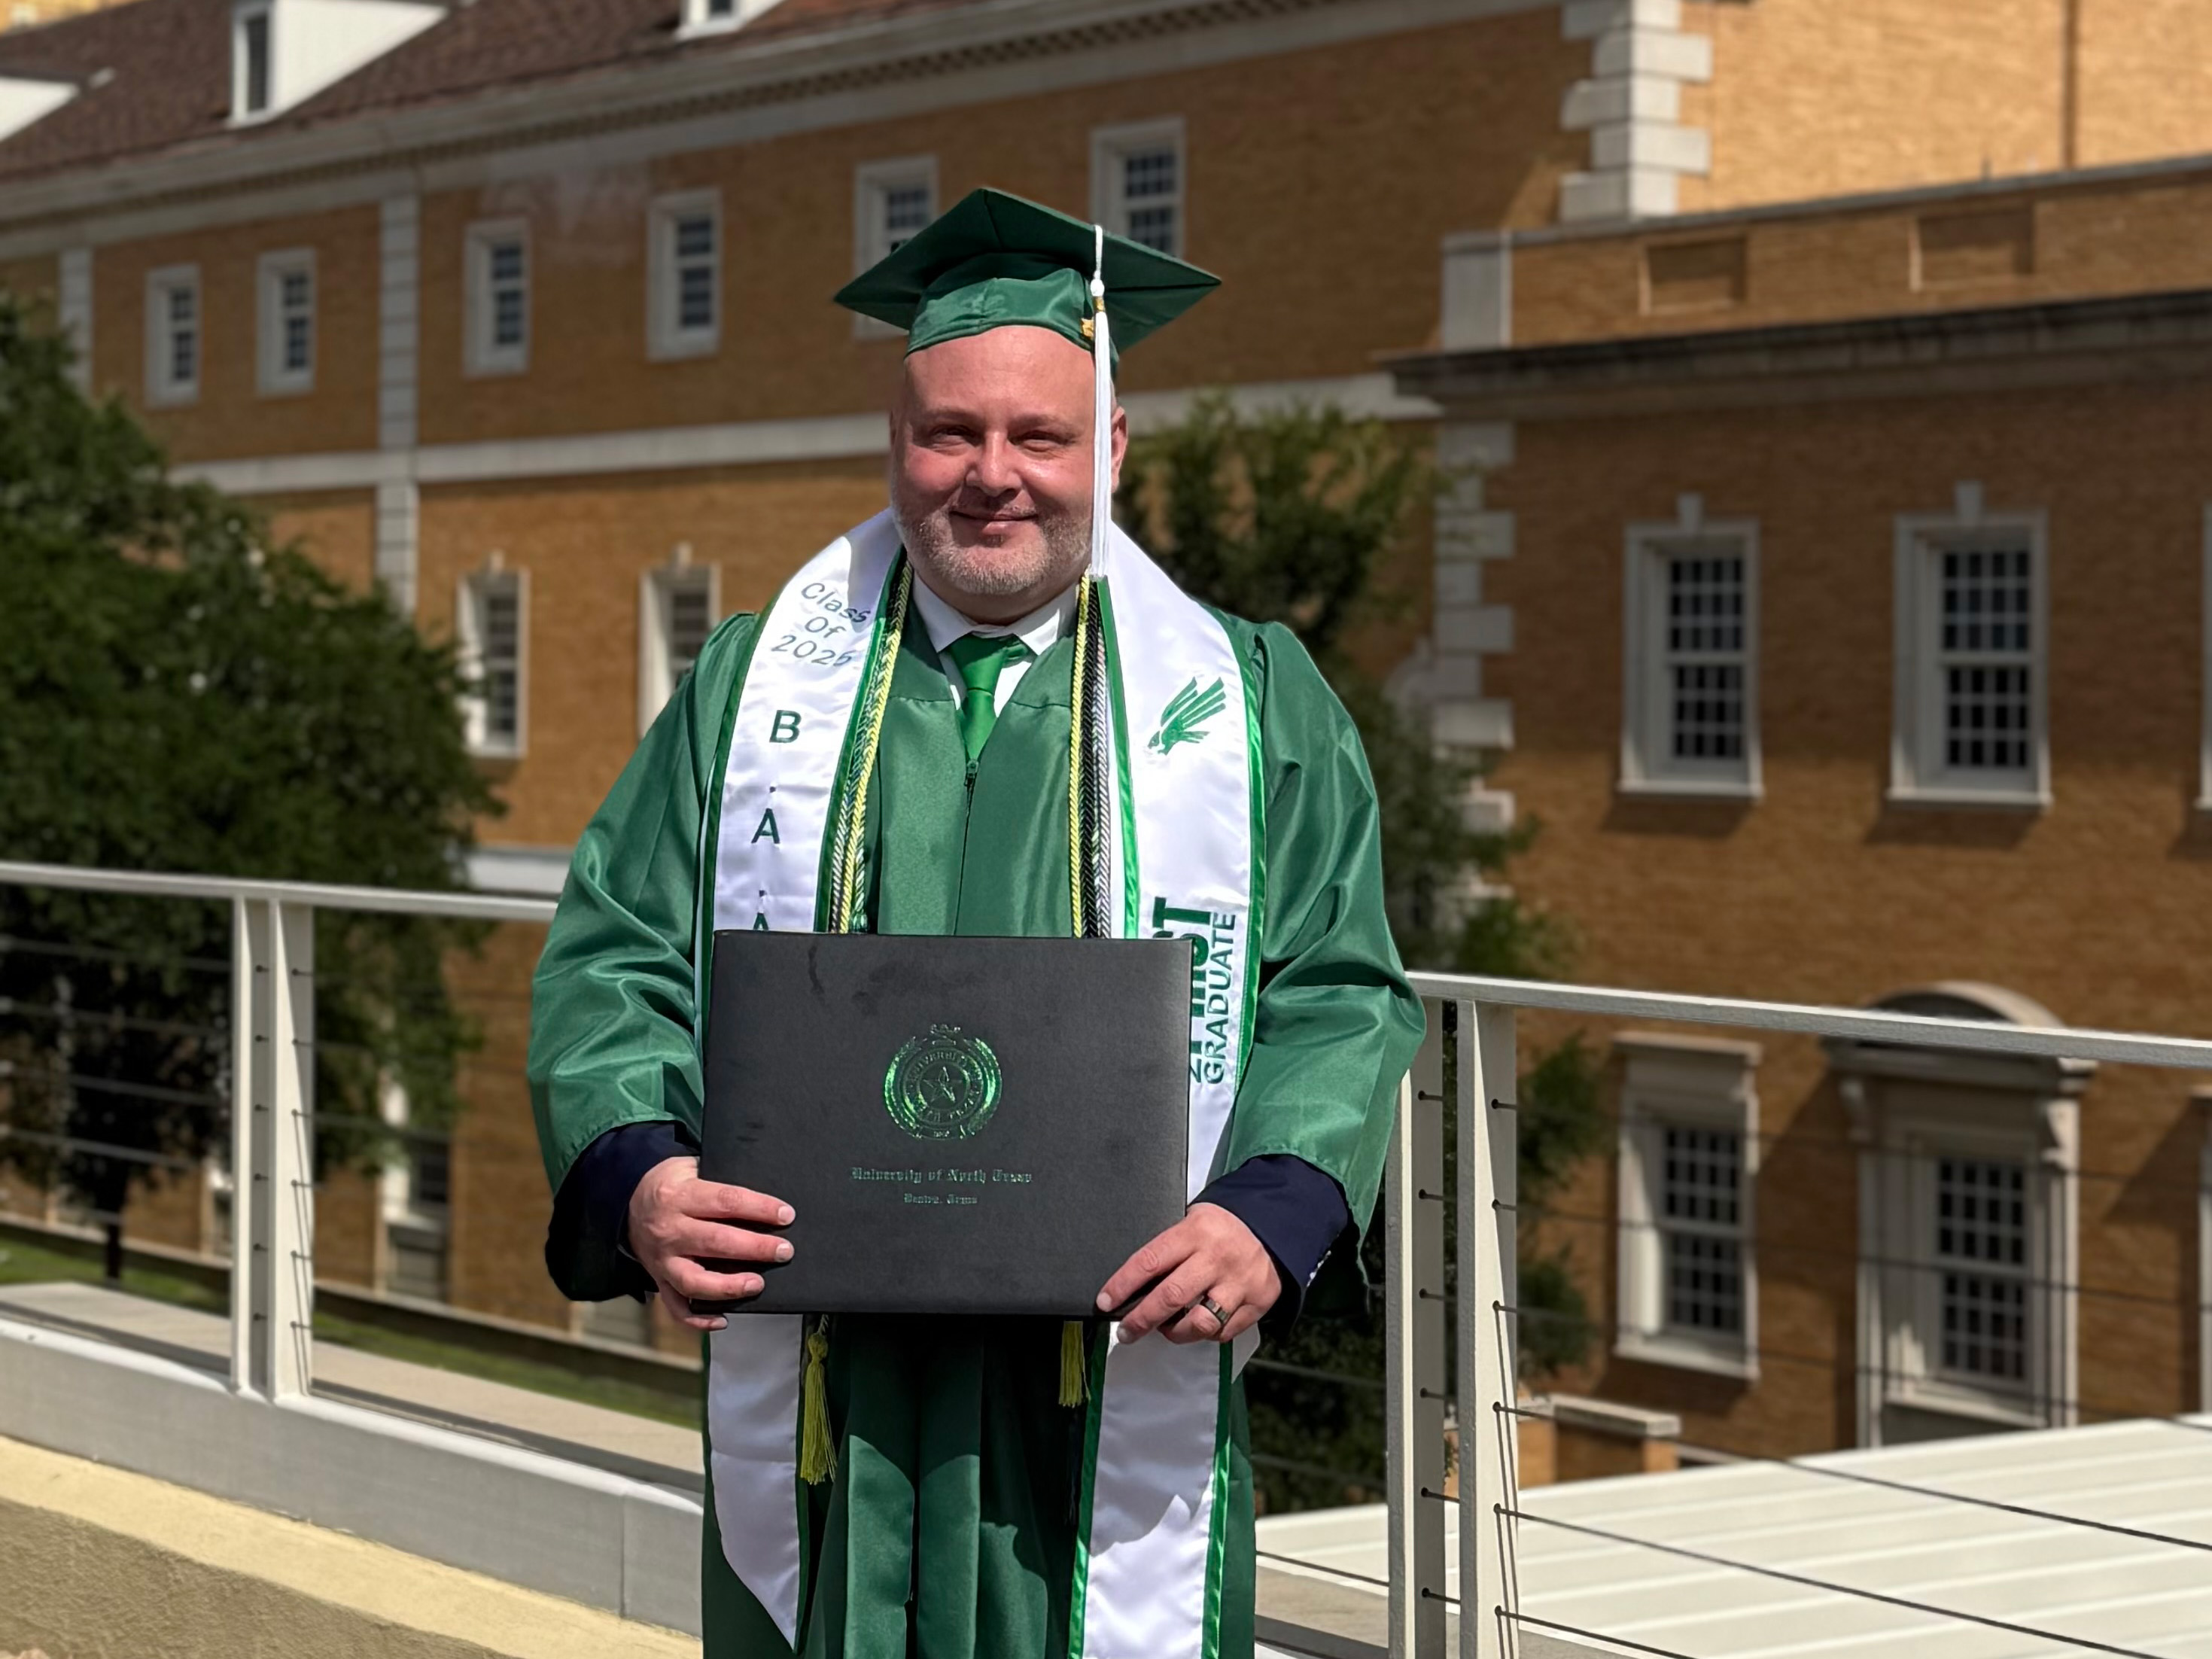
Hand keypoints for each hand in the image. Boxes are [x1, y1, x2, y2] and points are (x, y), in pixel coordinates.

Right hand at [626, 1155, 793, 1331]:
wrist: (627, 1202)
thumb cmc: (672, 1184)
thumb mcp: (691, 1167)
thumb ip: (720, 1179)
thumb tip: (763, 1191)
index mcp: (681, 1196)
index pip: (726, 1201)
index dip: (759, 1208)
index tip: (786, 1215)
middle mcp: (670, 1230)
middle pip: (716, 1241)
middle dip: (754, 1247)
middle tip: (783, 1251)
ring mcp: (663, 1260)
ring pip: (694, 1280)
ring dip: (728, 1287)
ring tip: (757, 1284)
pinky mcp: (659, 1280)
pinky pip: (676, 1307)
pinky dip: (697, 1319)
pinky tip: (723, 1320)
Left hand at [1096, 1201, 1280, 1344]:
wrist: (1273, 1226)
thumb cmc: (1220, 1228)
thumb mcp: (1191, 1222)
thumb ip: (1168, 1248)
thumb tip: (1132, 1285)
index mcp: (1194, 1233)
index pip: (1150, 1262)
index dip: (1122, 1285)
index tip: (1105, 1302)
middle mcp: (1216, 1259)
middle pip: (1171, 1297)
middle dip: (1141, 1319)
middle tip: (1126, 1332)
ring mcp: (1238, 1283)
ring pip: (1199, 1322)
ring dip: (1174, 1334)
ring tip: (1165, 1330)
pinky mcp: (1256, 1303)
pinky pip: (1223, 1332)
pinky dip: (1204, 1335)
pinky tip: (1197, 1326)